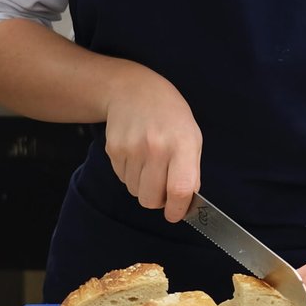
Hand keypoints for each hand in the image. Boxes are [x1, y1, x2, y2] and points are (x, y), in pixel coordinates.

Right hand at [102, 64, 202, 222]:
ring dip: (144, 186)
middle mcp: (156, 147)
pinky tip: (137, 155)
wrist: (135, 91)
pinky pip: (123, 180)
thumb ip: (191, 172)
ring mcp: (132, 148)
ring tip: (150, 164)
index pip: (180, 189)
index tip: (175, 214)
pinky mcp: (113, 149)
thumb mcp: (192, 137)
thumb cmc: (170, 116)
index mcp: (182, 144)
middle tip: (163, 188)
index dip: (177, 210)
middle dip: (158, 201)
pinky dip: (131, 175)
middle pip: (151, 199)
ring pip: (135, 192)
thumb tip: (184, 204)